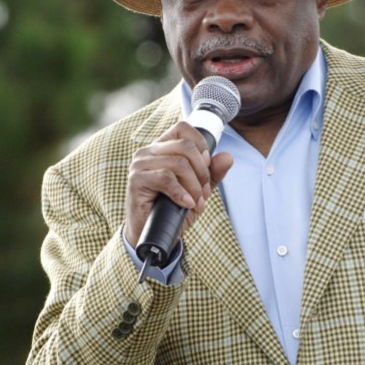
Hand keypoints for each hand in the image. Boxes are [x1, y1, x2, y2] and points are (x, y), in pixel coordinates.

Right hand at [124, 121, 232, 246]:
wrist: (154, 235)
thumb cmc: (173, 211)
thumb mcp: (198, 191)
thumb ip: (212, 174)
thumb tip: (228, 157)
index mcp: (162, 148)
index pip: (183, 128)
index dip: (201, 145)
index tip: (206, 167)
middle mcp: (149, 152)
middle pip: (186, 146)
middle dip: (202, 172)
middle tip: (203, 193)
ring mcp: (140, 164)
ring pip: (179, 164)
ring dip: (194, 187)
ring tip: (195, 203)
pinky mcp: (137, 180)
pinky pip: (167, 178)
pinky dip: (182, 193)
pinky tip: (186, 204)